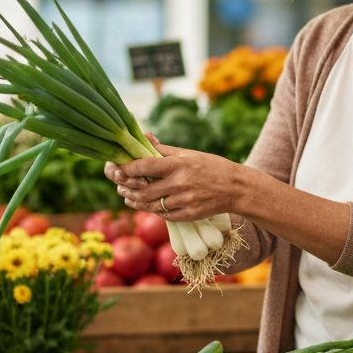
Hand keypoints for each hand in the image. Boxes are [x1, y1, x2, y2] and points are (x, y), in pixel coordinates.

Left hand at [104, 142, 242, 221]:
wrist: (236, 188)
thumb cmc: (211, 167)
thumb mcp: (189, 154)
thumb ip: (163, 150)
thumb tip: (144, 137)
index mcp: (179, 164)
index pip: (145, 166)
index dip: (127, 169)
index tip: (117, 169)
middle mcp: (181, 183)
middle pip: (144, 190)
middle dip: (128, 190)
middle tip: (120, 187)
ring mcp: (185, 201)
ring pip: (152, 206)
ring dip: (136, 202)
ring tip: (128, 198)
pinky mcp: (190, 215)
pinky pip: (164, 215)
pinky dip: (153, 211)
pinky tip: (147, 206)